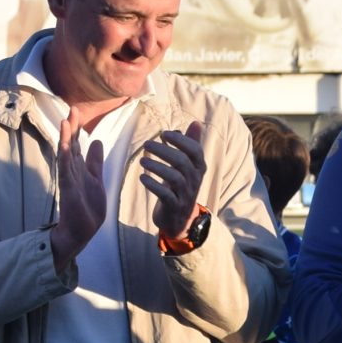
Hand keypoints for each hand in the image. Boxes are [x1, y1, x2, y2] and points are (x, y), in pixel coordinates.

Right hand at [48, 113, 109, 273]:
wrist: (82, 229)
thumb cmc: (87, 206)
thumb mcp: (95, 178)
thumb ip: (95, 161)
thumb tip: (96, 141)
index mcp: (79, 167)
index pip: (76, 143)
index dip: (76, 127)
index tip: (76, 110)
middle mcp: (72, 170)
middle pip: (70, 144)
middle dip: (71, 128)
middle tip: (71, 109)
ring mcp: (69, 180)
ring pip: (66, 155)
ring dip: (65, 139)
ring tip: (65, 122)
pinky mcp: (68, 190)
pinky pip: (65, 173)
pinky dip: (64, 160)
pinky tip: (64, 148)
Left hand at [140, 120, 206, 237]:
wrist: (179, 219)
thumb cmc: (181, 187)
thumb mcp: (187, 166)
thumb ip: (190, 145)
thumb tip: (196, 123)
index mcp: (199, 168)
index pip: (195, 150)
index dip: (181, 140)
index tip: (164, 134)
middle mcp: (195, 180)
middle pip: (182, 162)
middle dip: (164, 151)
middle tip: (147, 144)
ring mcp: (185, 194)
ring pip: (174, 178)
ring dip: (157, 167)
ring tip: (142, 161)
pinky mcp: (174, 207)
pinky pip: (165, 195)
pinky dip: (153, 185)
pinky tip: (142, 177)